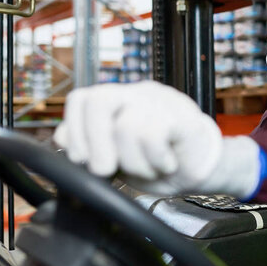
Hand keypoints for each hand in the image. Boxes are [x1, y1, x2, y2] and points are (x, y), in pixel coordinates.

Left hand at [53, 81, 260, 197]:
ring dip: (134, 162)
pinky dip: (155, 159)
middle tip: (105, 170)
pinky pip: (153, 135)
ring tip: (149, 167)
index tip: (81, 160)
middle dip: (95, 144)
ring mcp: (160, 102)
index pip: (82, 99)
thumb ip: (91, 147)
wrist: (204, 168)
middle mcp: (136, 95)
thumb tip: (62, 136)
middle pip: (99, 101)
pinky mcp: (181, 116)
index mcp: (118, 102)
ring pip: (126, 127)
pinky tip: (165, 162)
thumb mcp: (118, 159)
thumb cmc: (160, 161)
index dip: (75, 131)